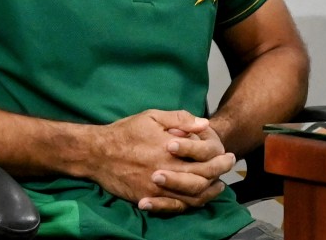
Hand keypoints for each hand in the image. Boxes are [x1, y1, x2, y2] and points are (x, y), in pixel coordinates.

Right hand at [86, 109, 235, 212]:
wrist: (96, 153)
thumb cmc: (125, 132)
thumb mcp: (153, 117)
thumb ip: (180, 119)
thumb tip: (204, 124)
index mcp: (170, 151)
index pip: (205, 160)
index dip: (220, 159)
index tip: (229, 155)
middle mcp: (165, 172)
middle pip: (202, 180)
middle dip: (219, 175)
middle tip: (228, 168)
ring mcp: (155, 189)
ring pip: (190, 198)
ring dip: (208, 193)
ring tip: (218, 186)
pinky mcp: (146, 199)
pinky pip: (173, 208)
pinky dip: (188, 205)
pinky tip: (196, 198)